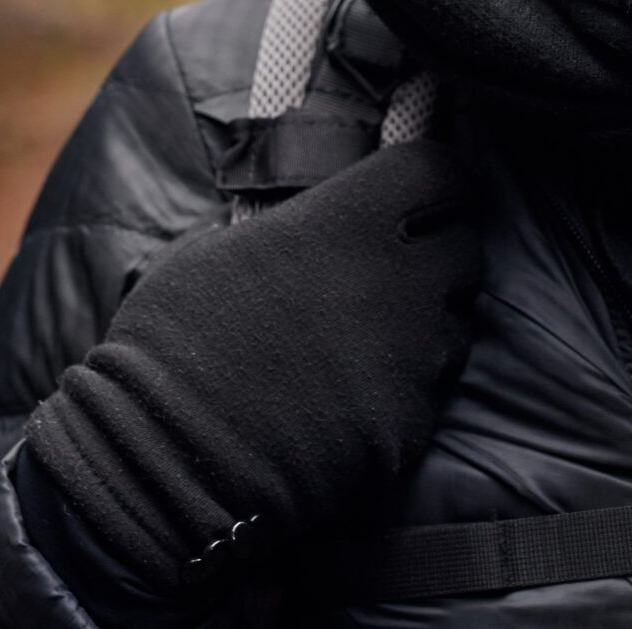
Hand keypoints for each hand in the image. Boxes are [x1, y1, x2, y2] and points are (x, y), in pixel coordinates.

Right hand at [24, 140, 482, 595]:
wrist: (165, 459)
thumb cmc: (174, 341)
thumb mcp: (217, 250)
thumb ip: (286, 228)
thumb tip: (310, 221)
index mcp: (345, 222)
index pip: (439, 173)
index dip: (431, 181)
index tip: (413, 192)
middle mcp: (395, 283)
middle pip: (466, 249)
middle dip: (439, 256)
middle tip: (394, 273)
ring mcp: (410, 361)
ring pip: (455, 328)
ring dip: (424, 329)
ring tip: (362, 346)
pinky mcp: (408, 429)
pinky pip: (428, 397)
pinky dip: (401, 397)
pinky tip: (348, 403)